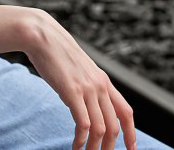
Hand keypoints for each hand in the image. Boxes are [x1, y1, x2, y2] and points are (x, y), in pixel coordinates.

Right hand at [22, 10, 136, 149]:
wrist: (42, 36)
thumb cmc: (56, 54)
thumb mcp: (80, 70)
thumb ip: (87, 85)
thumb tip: (88, 102)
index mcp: (104, 81)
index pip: (126, 111)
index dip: (131, 133)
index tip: (131, 149)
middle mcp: (100, 86)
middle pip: (115, 125)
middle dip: (110, 147)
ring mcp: (87, 89)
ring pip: (101, 128)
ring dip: (94, 148)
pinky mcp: (72, 92)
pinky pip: (83, 123)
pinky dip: (81, 139)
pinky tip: (75, 146)